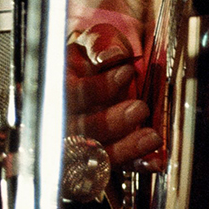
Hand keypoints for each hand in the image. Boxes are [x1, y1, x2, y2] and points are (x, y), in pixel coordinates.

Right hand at [65, 24, 162, 168]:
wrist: (104, 71)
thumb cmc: (95, 55)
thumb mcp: (96, 40)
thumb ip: (101, 44)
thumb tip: (111, 56)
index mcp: (55, 86)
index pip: (67, 94)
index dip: (96, 88)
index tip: (126, 72)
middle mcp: (59, 119)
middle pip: (77, 131)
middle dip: (108, 122)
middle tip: (139, 108)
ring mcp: (76, 142)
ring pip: (93, 155)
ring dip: (123, 149)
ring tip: (151, 136)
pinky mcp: (98, 158)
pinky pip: (115, 168)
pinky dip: (135, 165)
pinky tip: (154, 162)